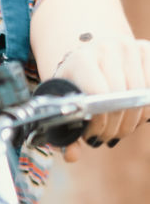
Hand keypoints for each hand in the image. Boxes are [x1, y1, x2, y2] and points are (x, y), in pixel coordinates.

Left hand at [55, 35, 149, 162]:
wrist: (87, 56)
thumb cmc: (73, 86)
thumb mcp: (63, 105)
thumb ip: (64, 134)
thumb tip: (73, 156)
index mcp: (81, 59)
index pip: (98, 94)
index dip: (99, 121)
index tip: (91, 135)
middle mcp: (106, 48)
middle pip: (122, 97)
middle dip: (115, 126)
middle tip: (105, 137)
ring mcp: (129, 47)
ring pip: (141, 95)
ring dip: (131, 120)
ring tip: (117, 129)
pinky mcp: (147, 50)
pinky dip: (145, 108)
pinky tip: (132, 115)